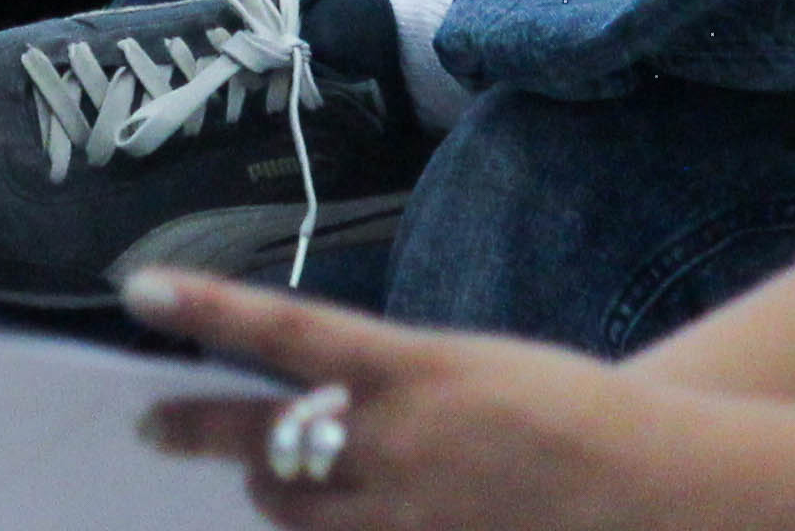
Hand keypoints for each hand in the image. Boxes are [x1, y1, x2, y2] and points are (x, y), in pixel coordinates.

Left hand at [130, 265, 678, 527]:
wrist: (656, 490)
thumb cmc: (572, 412)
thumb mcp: (469, 367)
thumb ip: (387, 381)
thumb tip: (319, 391)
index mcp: (412, 368)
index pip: (283, 328)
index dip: (205, 307)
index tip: (138, 287)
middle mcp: (398, 442)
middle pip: (265, 439)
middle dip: (200, 431)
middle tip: (154, 424)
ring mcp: (408, 514)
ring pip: (292, 510)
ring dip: (272, 497)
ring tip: (261, 486)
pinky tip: (328, 524)